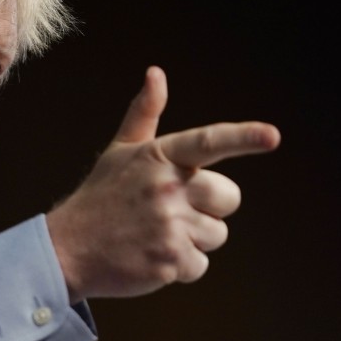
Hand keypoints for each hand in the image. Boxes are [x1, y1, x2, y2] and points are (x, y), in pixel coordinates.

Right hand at [45, 66, 280, 300]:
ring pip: (215, 234)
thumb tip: (156, 73)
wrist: (68, 247)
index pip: (208, 142)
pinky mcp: (169, 260)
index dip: (243, 138)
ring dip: (193, 239)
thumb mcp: (120, 151)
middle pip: (228, 198)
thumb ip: (144, 114)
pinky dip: (180, 266)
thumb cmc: (101, 196)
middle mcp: (167, 188)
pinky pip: (200, 265)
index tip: (272, 136)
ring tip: (155, 235)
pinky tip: (152, 257)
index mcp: (159, 157)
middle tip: (169, 211)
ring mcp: (169, 225)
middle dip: (209, 208)